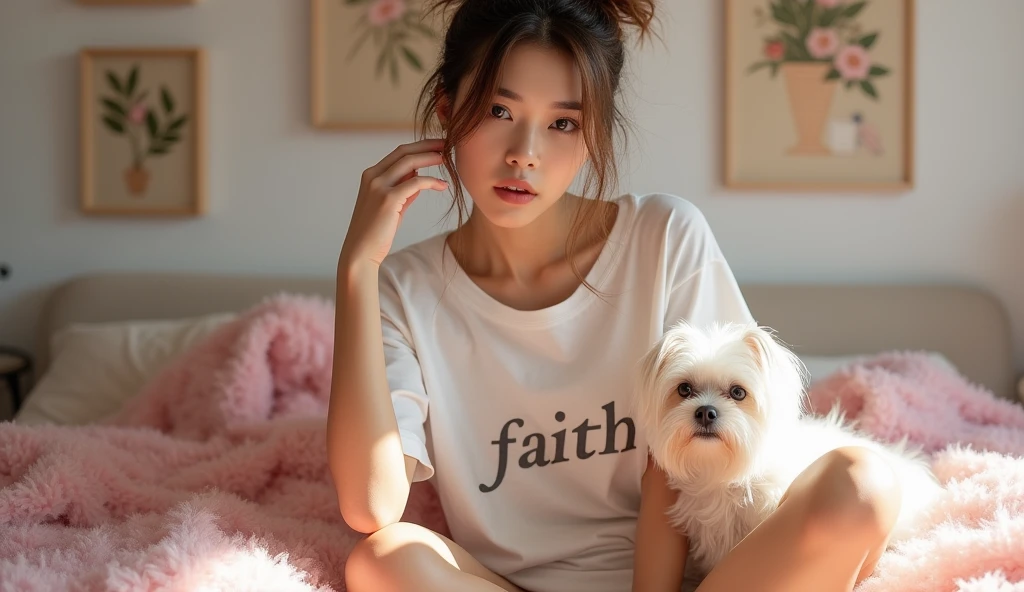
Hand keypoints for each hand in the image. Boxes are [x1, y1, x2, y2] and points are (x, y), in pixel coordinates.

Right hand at [340, 139, 447, 267]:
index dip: (419, 147)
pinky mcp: (388, 199)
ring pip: (409, 162)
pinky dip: (432, 181)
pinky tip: (443, 186)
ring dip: (430, 157)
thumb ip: (403, 191)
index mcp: (371, 175)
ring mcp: (379, 186)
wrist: (361, 252)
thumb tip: (418, 178)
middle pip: (404, 152)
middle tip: (446, 144)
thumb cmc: (376, 232)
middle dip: (427, 145)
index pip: (398, 153)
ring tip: (446, 159)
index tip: (436, 146)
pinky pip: (416, 182)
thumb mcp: (392, 207)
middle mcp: (373, 177)